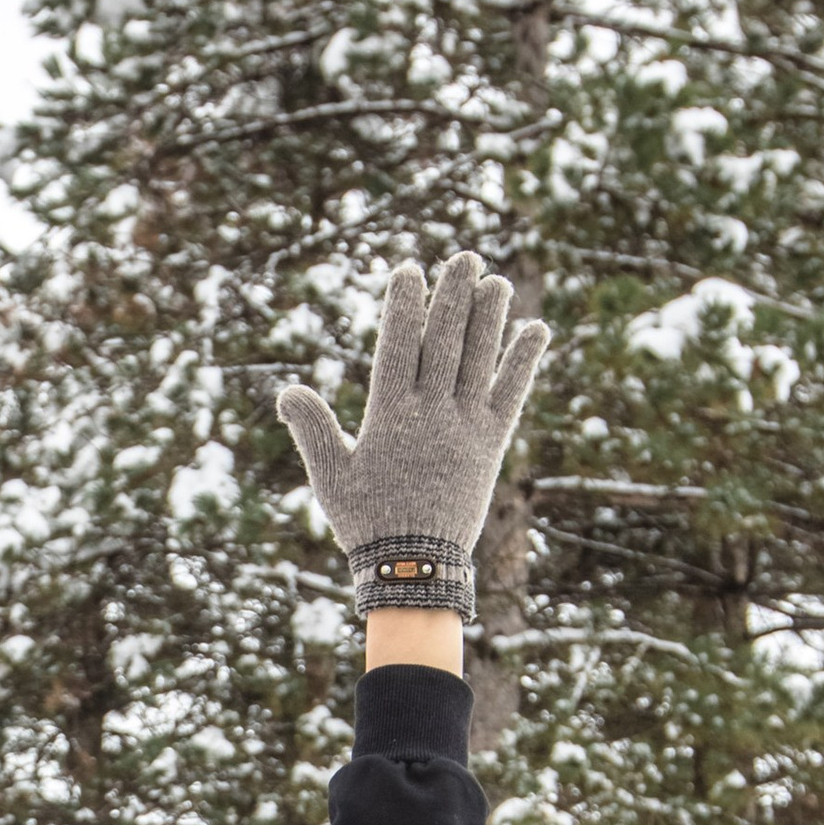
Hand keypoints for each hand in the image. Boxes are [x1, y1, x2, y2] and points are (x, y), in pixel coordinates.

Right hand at [278, 250, 549, 623]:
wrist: (413, 568)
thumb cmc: (364, 522)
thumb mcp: (329, 476)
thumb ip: (311, 429)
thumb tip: (286, 391)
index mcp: (389, 415)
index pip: (399, 344)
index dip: (405, 304)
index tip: (410, 270)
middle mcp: (431, 413)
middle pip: (445, 339)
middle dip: (455, 294)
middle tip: (465, 256)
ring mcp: (465, 428)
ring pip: (480, 358)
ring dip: (492, 316)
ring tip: (499, 281)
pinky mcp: (491, 446)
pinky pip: (511, 394)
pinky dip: (524, 361)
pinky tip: (537, 330)